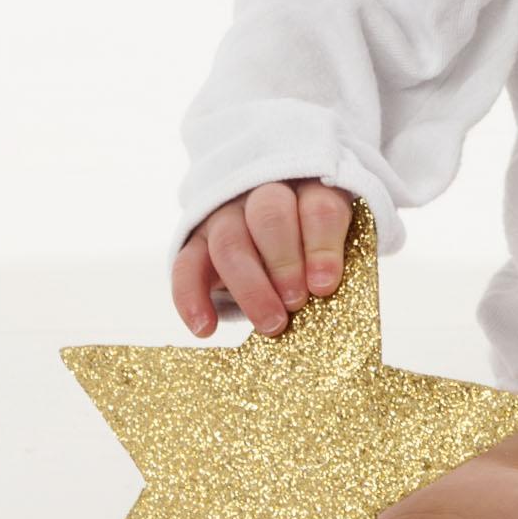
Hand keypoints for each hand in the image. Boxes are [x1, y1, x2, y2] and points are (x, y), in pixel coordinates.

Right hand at [170, 178, 355, 337]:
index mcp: (309, 190)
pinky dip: (191, 299)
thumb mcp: (328, 242)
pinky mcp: (195, 242)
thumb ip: (332, 259)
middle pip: (269, 216)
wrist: (264, 241)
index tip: (324, 285)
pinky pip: (185, 266)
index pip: (318, 207)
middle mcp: (262, 195)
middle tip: (296, 302)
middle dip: (284, 263)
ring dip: (250, 287)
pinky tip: (206, 328)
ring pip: (229, 242)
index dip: (322, 246)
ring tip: (271, 323)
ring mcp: (224, 215)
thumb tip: (327, 291)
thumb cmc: (308, 247)